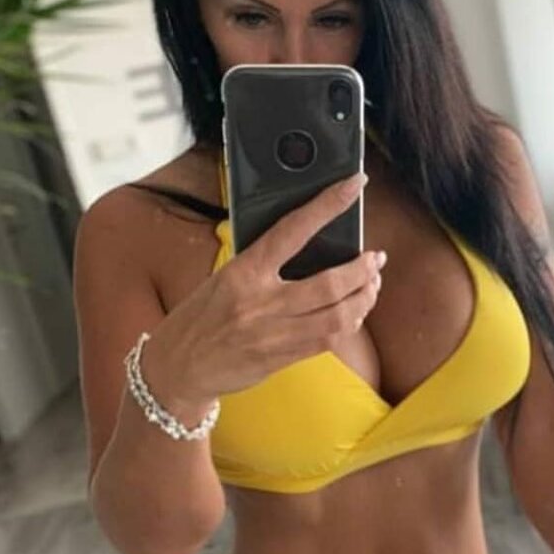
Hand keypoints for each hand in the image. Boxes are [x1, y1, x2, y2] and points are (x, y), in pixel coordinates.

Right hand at [144, 172, 382, 413]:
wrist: (177, 367)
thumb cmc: (200, 317)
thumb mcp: (224, 278)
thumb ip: (262, 265)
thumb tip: (307, 247)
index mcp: (243, 272)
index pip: (292, 229)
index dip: (327, 204)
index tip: (353, 185)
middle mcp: (261, 302)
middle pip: (329, 283)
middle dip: (363, 270)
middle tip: (376, 259)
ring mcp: (274, 334)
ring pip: (338, 316)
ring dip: (364, 299)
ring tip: (372, 286)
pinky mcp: (282, 359)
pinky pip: (327, 340)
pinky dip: (348, 323)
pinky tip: (355, 313)